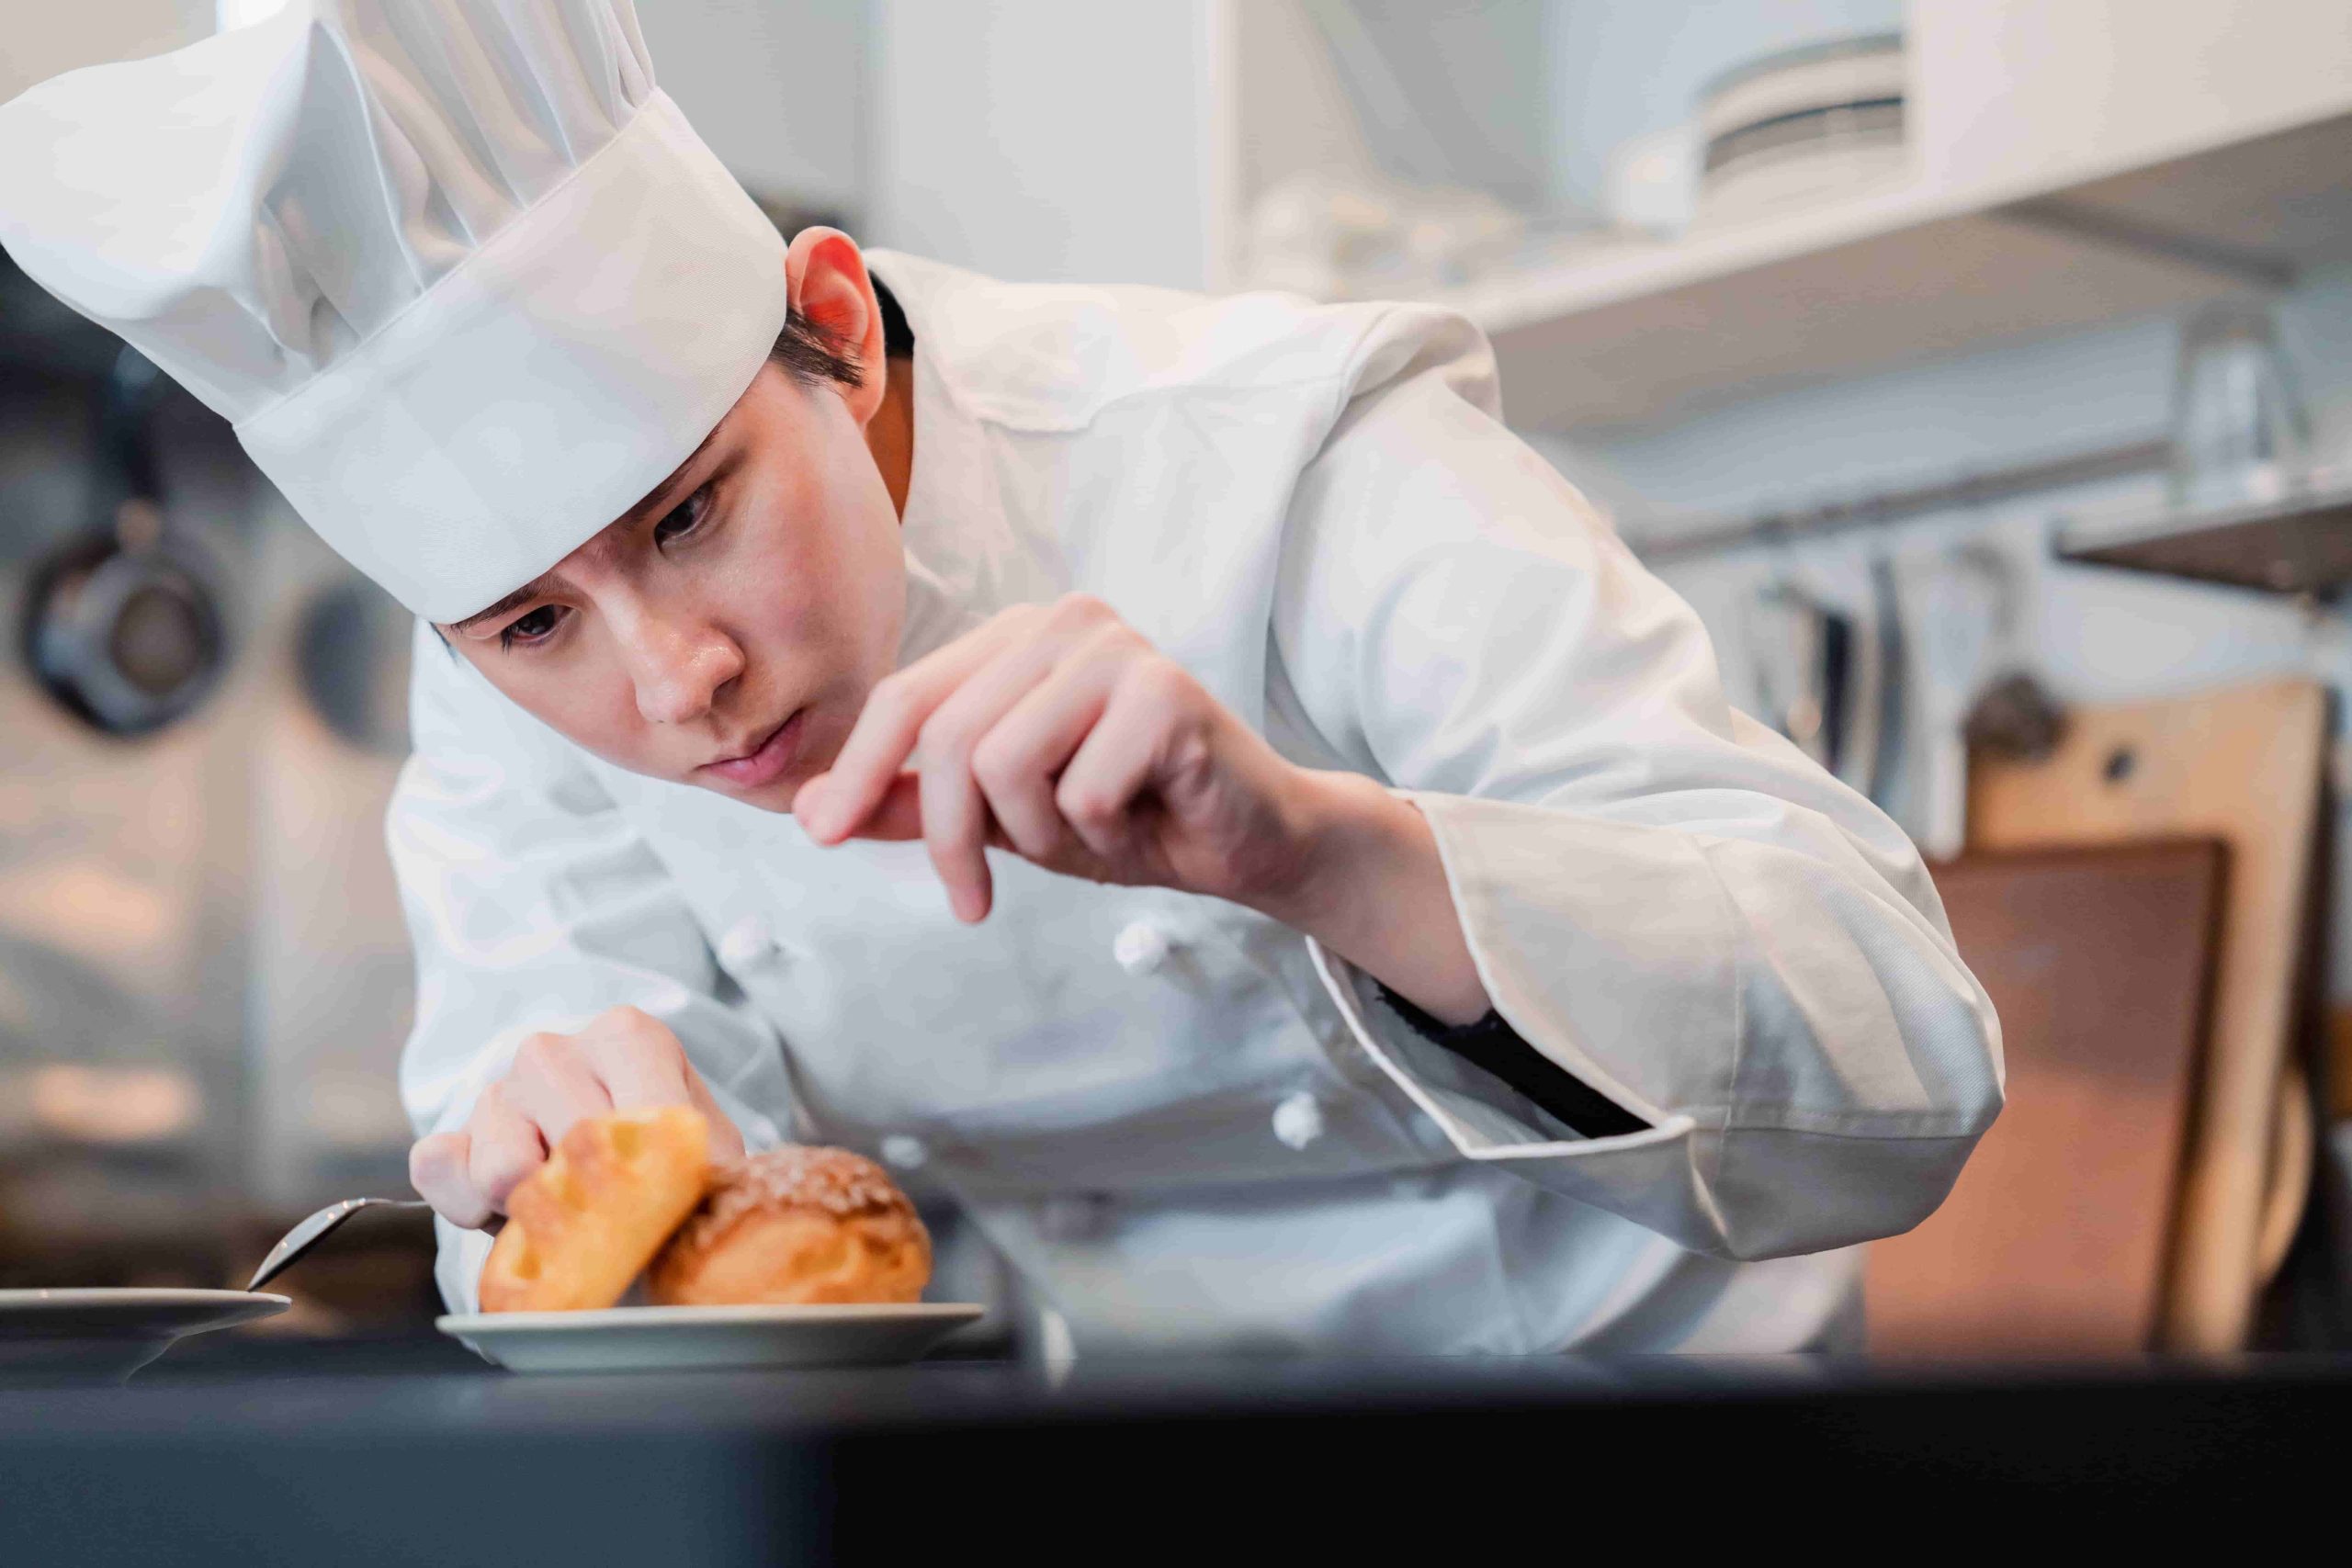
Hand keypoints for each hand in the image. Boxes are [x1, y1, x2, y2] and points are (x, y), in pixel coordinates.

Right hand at [408, 1006, 744, 1229]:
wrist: (622, 1177)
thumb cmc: (672, 1163)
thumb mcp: (710, 1160)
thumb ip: (705, 1167)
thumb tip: (698, 1185)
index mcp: (629, 1039)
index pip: (635, 1113)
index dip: (646, 1179)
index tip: (657, 1208)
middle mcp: (555, 1051)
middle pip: (570, 1144)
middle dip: (598, 1202)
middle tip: (619, 1216)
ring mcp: (498, 1090)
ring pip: (503, 1172)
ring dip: (539, 1212)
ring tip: (572, 1207)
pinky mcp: (451, 1136)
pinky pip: (441, 1176)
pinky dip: (475, 1213)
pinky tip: (517, 1211)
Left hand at [791, 594, 1320, 922]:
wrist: (1249, 842)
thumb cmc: (1130, 818)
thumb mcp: (1002, 818)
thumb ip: (912, 802)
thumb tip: (806, 810)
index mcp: (1017, 637)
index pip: (905, 696)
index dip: (855, 771)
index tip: (822, 837)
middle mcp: (1063, 623)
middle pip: (946, 737)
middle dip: (947, 836)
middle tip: (972, 900)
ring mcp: (1116, 648)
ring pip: (1003, 763)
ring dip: (1034, 835)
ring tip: (1085, 839)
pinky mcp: (1166, 691)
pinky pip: (1080, 789)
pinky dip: (1099, 833)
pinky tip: (1140, 821)